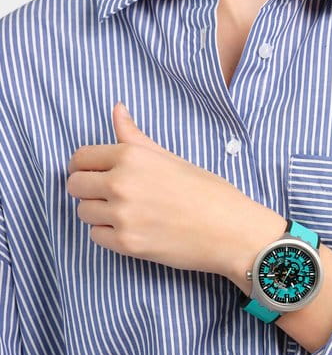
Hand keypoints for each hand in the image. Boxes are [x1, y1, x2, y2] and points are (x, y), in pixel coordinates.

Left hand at [67, 102, 284, 276]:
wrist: (233, 232)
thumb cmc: (211, 193)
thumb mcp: (173, 159)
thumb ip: (137, 138)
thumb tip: (117, 110)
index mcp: (132, 157)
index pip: (81, 158)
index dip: (85, 166)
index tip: (94, 174)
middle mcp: (121, 184)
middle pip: (76, 186)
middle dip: (88, 190)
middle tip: (111, 197)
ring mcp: (122, 216)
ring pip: (84, 212)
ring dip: (99, 213)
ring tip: (126, 215)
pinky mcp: (128, 245)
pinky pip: (96, 237)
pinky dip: (109, 235)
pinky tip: (133, 230)